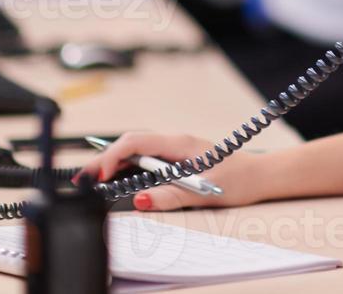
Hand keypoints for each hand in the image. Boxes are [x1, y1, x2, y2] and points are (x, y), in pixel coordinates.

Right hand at [75, 132, 267, 210]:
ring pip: (136, 152)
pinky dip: (127, 169)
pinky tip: (114, 179)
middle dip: (104, 160)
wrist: (260, 175)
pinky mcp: (176, 160)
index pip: (136, 143)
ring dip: (113, 164)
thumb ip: (173, 195)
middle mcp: (174, 142)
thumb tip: (141, 200)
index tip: (99, 176)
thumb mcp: (205, 190)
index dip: (112, 157)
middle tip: (81, 180)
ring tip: (90, 181)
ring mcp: (174, 150)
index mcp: (179, 143)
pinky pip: (146, 160)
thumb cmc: (238, 178)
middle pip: (130, 146)